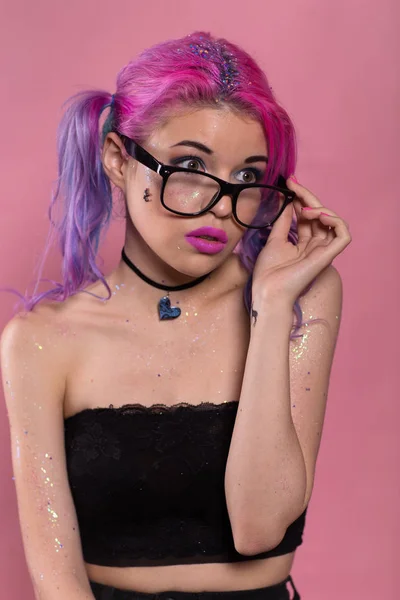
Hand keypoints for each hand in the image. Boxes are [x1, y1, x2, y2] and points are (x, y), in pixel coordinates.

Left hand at [251, 176, 351, 305]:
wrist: (268, 290)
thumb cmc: (269, 272)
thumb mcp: (275, 239)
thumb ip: (284, 220)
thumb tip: (288, 200)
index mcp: (303, 243)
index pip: (307, 215)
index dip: (301, 198)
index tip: (290, 184)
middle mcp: (315, 246)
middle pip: (320, 215)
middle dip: (308, 196)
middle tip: (294, 184)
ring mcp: (323, 251)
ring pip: (334, 222)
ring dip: (321, 209)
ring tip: (305, 209)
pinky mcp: (328, 256)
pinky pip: (343, 235)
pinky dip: (336, 221)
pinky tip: (319, 216)